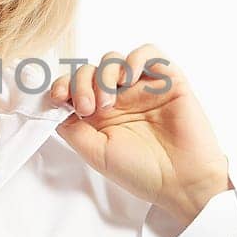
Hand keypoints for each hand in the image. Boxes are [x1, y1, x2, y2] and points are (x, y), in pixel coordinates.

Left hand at [48, 45, 233, 225]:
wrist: (182, 182)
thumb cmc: (142, 173)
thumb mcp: (95, 154)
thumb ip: (72, 129)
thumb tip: (54, 108)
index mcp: (100, 115)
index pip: (74, 87)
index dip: (63, 86)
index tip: (59, 98)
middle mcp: (120, 98)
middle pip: (90, 70)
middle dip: (82, 83)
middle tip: (88, 108)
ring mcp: (143, 88)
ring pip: (114, 59)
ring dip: (104, 73)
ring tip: (108, 101)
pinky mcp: (168, 81)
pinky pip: (150, 53)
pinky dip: (135, 58)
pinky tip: (129, 78)